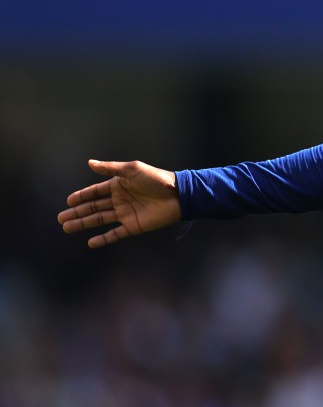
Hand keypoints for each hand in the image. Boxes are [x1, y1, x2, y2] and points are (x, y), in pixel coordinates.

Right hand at [58, 159, 181, 248]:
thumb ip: (110, 169)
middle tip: (61, 219)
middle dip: (77, 213)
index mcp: (119, 185)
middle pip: (94, 207)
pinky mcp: (133, 226)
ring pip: (100, 220)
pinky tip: (91, 243)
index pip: (95, 192)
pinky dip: (103, 239)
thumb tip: (89, 163)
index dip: (82, 196)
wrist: (177, 195)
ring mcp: (126, 214)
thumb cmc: (156, 179)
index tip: (68, 201)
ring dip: (83, 224)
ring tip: (67, 228)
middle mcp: (120, 200)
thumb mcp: (132, 170)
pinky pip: (115, 234)